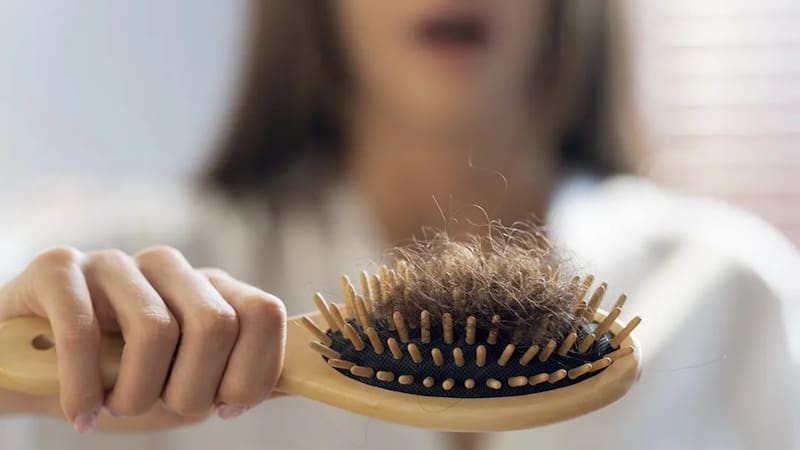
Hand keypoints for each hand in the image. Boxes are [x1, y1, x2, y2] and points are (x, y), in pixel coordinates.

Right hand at [0, 246, 285, 431]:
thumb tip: (310, 378)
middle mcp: (171, 267)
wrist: (32, 371)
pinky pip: (85, 331)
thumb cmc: (119, 380)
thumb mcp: (189, 385)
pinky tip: (79, 412)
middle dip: (188, 391)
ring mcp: (116, 262)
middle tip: (155, 408)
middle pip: (216, 324)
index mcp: (211, 290)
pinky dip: (83, 390)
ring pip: (156, 329)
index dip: (250, 374)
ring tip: (111, 407)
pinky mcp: (60, 267)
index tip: (220, 407)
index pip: (265, 315)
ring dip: (133, 394)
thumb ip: (245, 378)